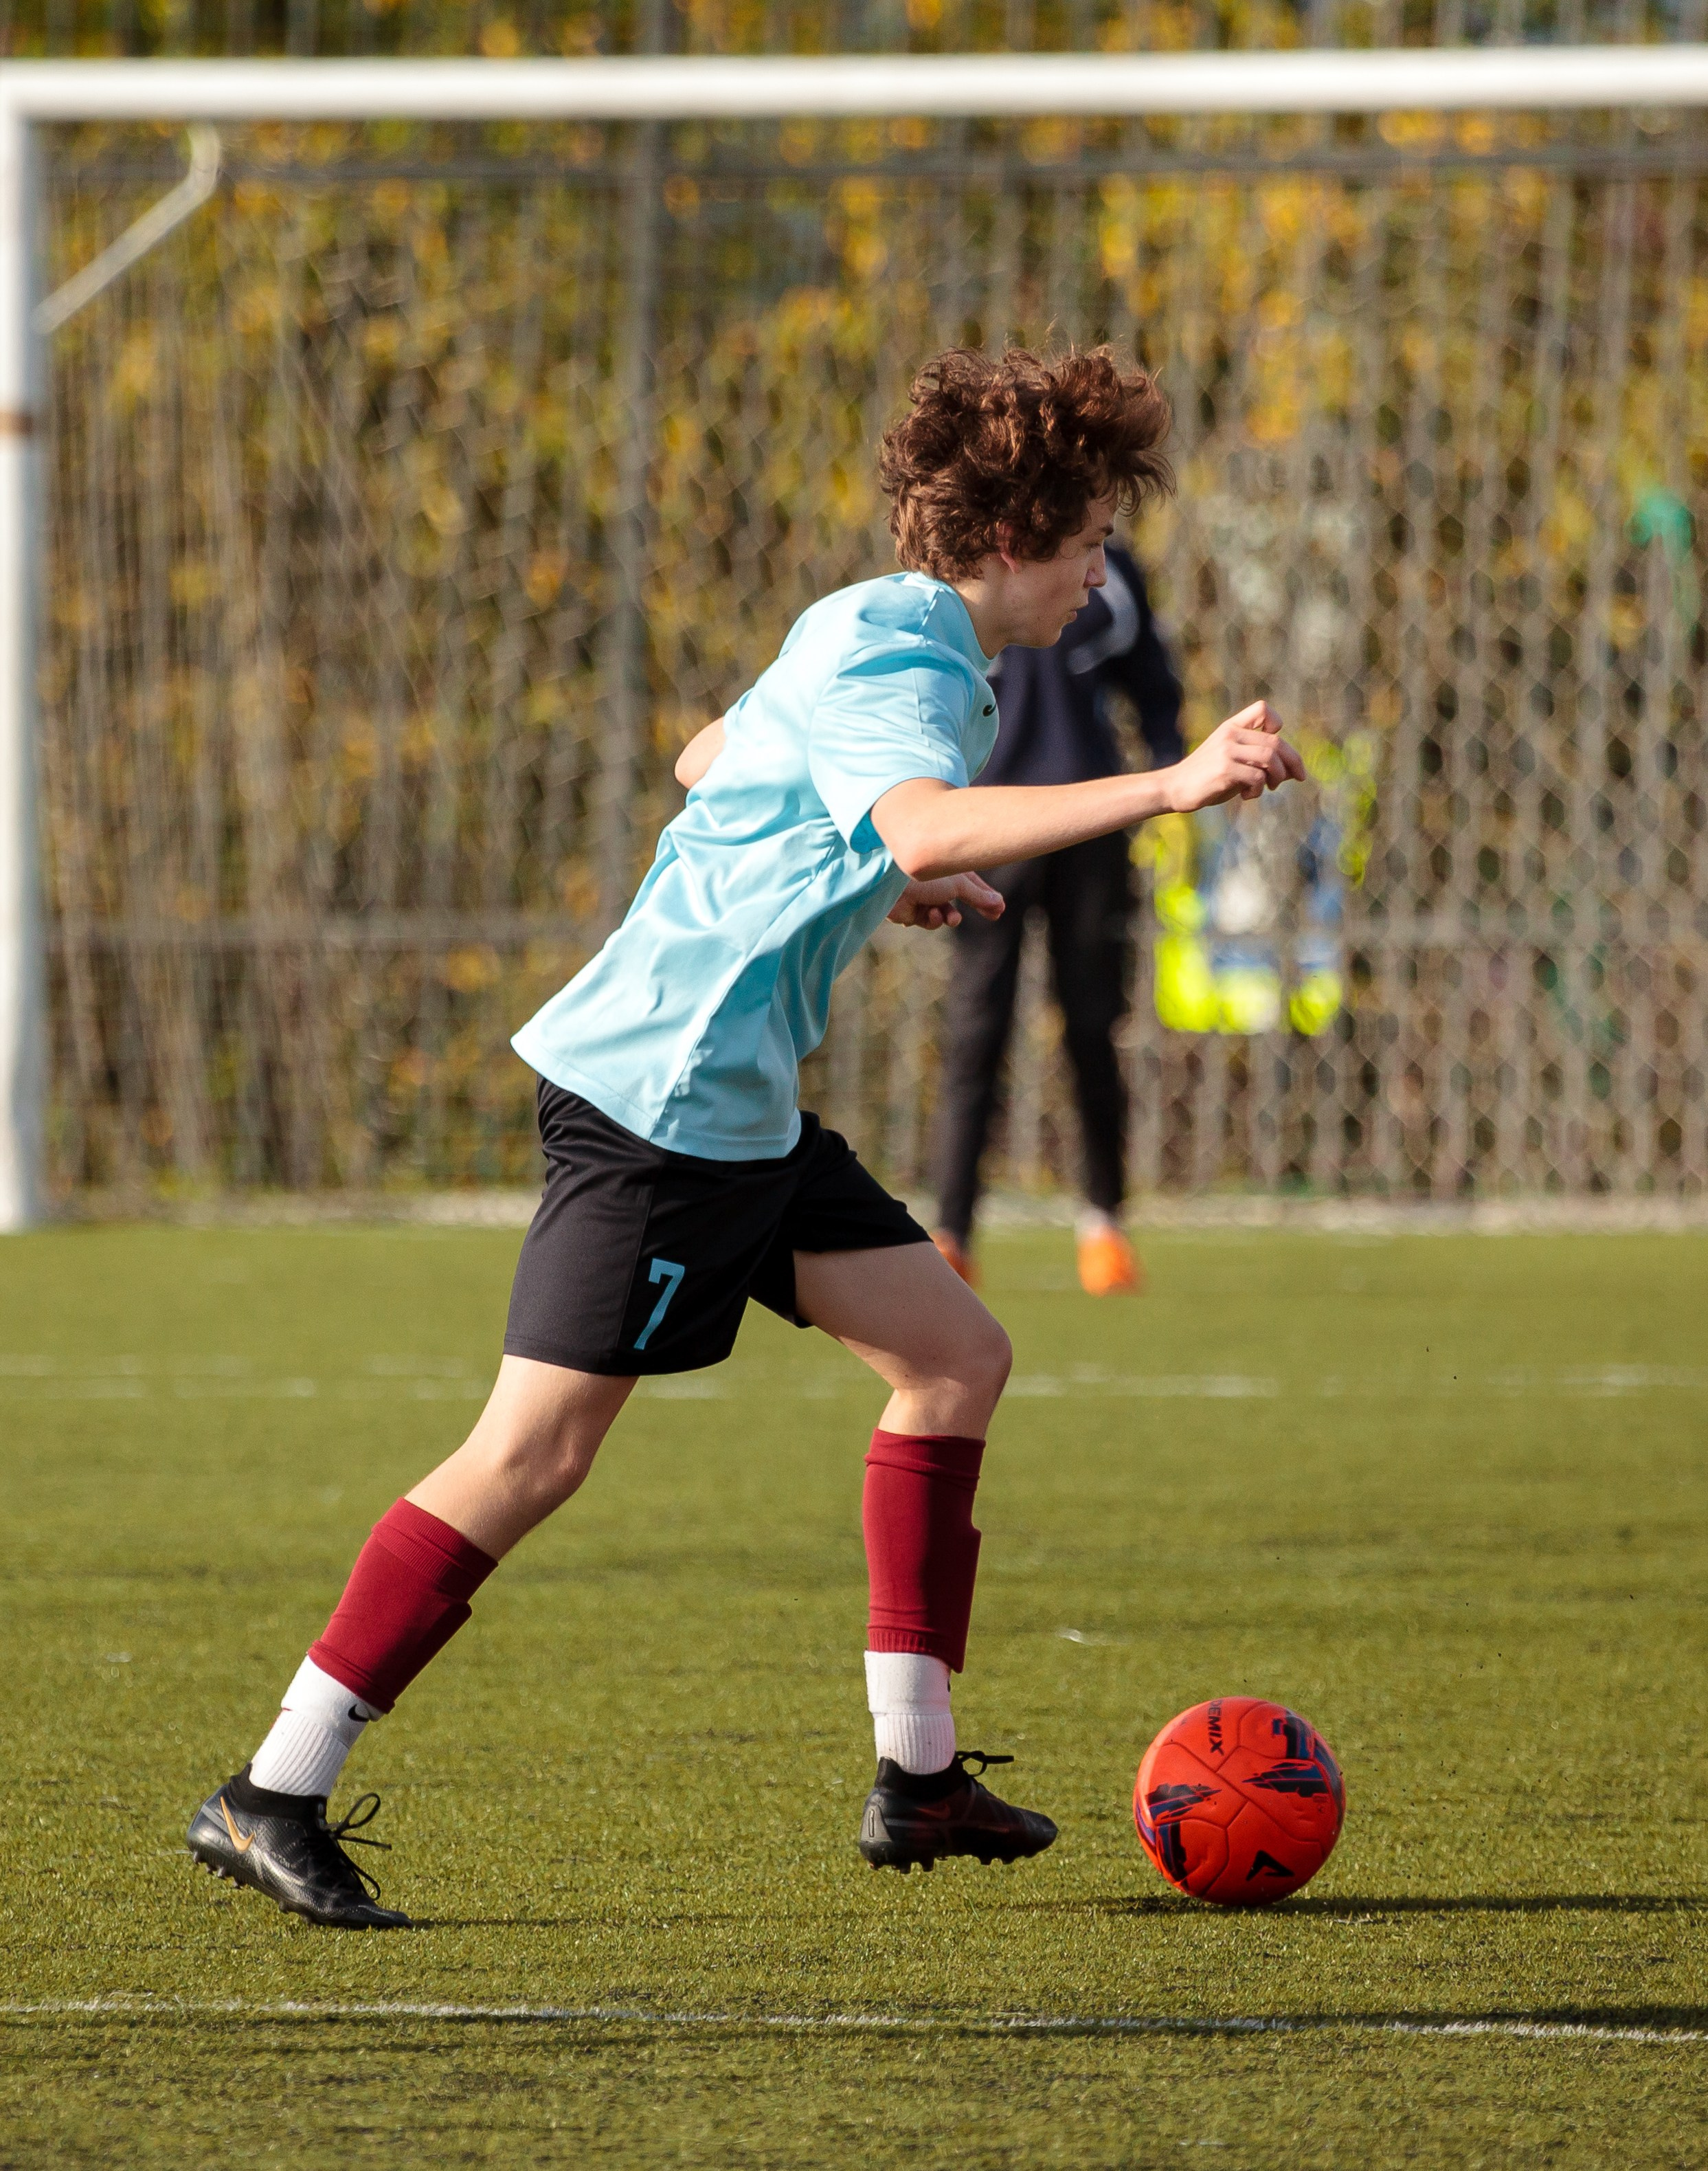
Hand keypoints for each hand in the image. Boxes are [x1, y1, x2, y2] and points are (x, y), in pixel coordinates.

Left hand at [887, 872, 1005, 929]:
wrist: (889, 883)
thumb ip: (979, 896)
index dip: (986, 895)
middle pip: (962, 897)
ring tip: (952, 918)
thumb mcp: (959, 885)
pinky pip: (929, 921)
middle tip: (994, 916)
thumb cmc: (924, 875)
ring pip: (946, 913)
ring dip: (951, 917)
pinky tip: (931, 914)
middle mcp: (936, 881)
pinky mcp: (911, 911)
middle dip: (976, 906)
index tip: (1000, 907)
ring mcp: (923, 896)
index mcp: (947, 869)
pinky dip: (933, 920)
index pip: (973, 883)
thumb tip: (999, 903)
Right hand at [1164, 701, 1306, 813]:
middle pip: (1275, 741)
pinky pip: (1257, 776)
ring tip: (1269, 788)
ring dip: (1277, 776)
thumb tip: (1292, 772)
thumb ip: (1258, 761)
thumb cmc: (1206, 778)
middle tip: (1298, 777)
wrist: (1174, 788)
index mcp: (1231, 727)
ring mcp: (1227, 750)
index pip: (1263, 709)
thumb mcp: (1233, 763)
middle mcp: (1230, 734)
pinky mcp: (1224, 769)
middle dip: (1293, 761)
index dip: (1277, 724)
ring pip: (1270, 757)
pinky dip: (1258, 790)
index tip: (1277, 747)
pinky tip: (1246, 796)